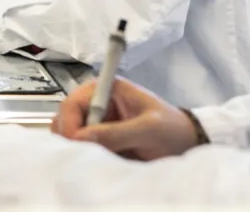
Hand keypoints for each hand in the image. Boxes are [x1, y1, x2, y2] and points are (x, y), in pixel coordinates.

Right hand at [52, 78, 199, 160]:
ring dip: (75, 146)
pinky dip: (81, 154)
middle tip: (88, 154)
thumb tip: (82, 137)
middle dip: (72, 137)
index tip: (78, 144)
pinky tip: (96, 160)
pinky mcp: (96, 138)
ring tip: (96, 156)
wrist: (185, 144)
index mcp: (106, 88)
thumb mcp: (148, 129)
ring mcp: (94, 121)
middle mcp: (95, 103)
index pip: (72, 103)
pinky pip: (77, 146)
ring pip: (67, 134)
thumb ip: (117, 132)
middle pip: (64, 119)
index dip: (70, 124)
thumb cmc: (172, 129)